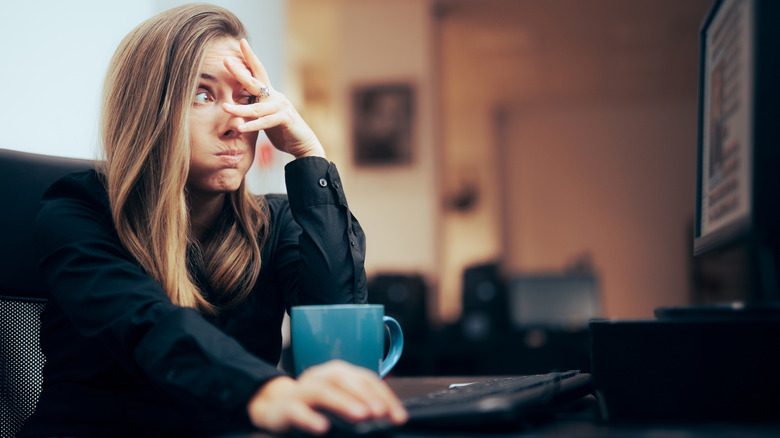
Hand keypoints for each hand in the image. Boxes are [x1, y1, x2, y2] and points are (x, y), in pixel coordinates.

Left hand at [223, 39, 325, 159]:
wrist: (303, 143)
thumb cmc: (282, 131)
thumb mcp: (264, 117)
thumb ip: (252, 109)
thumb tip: (232, 103)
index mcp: (270, 94)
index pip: (258, 72)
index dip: (249, 57)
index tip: (241, 42)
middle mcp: (276, 97)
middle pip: (256, 82)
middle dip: (240, 71)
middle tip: (226, 60)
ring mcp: (282, 107)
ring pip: (256, 108)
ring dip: (239, 109)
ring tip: (224, 107)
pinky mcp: (286, 119)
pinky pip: (265, 122)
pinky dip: (252, 126)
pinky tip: (240, 128)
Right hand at [246, 360, 407, 434]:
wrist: (275, 406)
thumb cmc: (315, 405)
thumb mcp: (340, 401)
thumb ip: (360, 405)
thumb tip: (387, 417)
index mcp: (339, 373)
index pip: (367, 380)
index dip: (385, 397)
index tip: (399, 417)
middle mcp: (321, 376)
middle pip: (345, 379)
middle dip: (365, 395)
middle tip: (380, 413)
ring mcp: (302, 390)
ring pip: (322, 391)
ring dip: (343, 402)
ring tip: (361, 415)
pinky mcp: (286, 407)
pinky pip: (297, 410)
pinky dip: (310, 418)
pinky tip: (323, 428)